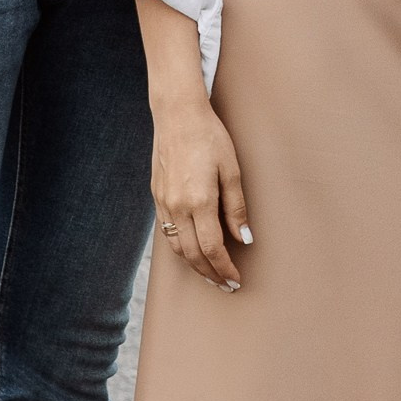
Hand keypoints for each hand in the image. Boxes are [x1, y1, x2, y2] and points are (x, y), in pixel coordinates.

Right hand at [150, 90, 251, 287]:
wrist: (177, 115)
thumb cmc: (209, 137)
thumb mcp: (232, 170)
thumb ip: (236, 207)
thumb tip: (244, 238)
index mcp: (199, 201)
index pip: (212, 248)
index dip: (224, 268)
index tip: (235, 279)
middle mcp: (177, 206)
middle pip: (193, 254)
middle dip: (210, 274)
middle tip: (225, 284)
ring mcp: (163, 202)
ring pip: (177, 247)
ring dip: (194, 264)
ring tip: (210, 272)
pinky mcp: (157, 196)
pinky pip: (167, 232)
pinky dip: (181, 247)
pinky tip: (193, 248)